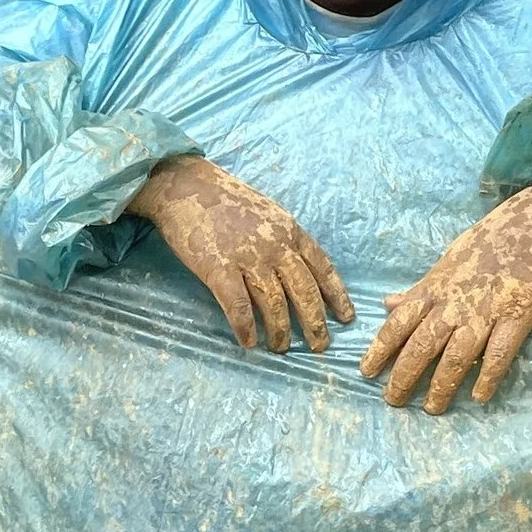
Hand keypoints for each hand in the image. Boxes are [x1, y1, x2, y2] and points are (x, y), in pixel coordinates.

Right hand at [134, 155, 352, 355]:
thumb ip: (284, 239)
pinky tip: (249, 342)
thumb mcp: (268, 213)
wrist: (185, 184)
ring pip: (274, 303)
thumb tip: (297, 270)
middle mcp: (275, 246)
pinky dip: (245, 327)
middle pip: (304, 291)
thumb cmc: (226, 199)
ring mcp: (248, 258)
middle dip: (315, 323)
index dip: (336, 295)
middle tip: (320, 347)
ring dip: (280, 331)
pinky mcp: (219, 269)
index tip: (346, 318)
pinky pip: (238, 306)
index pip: (322, 268)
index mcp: (290, 231)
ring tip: (281, 348)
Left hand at [360, 182, 531, 411]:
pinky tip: (478, 397)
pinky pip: (499, 354)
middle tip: (393, 401)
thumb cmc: (486, 244)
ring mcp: (485, 313)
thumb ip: (417, 290)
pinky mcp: (516, 319)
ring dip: (442, 385)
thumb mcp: (444, 262)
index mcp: (434, 289)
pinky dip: (488, 377)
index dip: (380, 350)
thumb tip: (386, 305)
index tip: (366, 373)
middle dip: (404, 377)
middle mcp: (454, 305)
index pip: (399, 324)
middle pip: (422, 346)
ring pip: (457, 356)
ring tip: (432, 409)